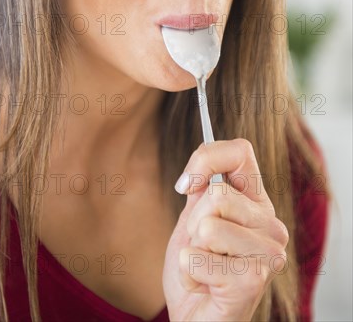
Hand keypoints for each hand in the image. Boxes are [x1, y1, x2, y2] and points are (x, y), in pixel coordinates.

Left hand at [162, 139, 288, 321]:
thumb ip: (201, 190)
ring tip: (206, 267)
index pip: (240, 152)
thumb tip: (197, 169)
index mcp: (256, 203)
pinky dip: (189, 272)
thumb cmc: (198, 270)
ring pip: (208, 225)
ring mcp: (269, 252)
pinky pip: (198, 257)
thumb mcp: (194, 220)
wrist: (197, 317)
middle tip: (202, 248)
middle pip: (217, 194)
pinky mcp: (254, 279)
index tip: (186, 184)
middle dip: (194, 223)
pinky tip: (205, 284)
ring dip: (192, 249)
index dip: (206, 159)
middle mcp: (271, 224)